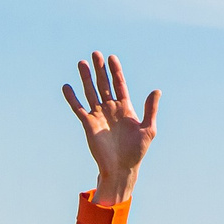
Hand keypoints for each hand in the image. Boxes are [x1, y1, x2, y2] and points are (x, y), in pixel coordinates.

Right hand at [62, 52, 158, 204]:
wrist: (122, 169)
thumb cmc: (136, 152)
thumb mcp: (148, 129)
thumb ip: (151, 109)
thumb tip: (156, 90)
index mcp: (125, 108)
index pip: (119, 84)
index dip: (115, 71)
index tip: (112, 57)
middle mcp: (110, 109)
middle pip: (104, 84)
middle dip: (100, 69)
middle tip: (95, 53)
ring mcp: (99, 115)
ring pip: (91, 92)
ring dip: (86, 78)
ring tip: (81, 63)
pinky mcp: (88, 124)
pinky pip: (79, 108)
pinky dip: (72, 98)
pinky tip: (67, 87)